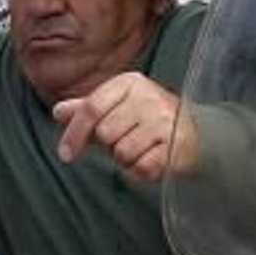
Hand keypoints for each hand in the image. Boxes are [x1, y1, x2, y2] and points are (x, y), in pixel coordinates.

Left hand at [50, 71, 198, 182]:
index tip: (66, 154)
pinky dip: (141, 171)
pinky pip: (141, 168)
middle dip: (110, 145)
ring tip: (142, 148)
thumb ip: (87, 109)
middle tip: (127, 140)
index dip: (75, 133)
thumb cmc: (149, 118)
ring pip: (122, 153)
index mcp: (130, 83)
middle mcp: (148, 97)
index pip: (92, 108)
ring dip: (127, 159)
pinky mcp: (177, 145)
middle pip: (106, 133)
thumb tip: (58, 112)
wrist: (197, 131)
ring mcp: (164, 120)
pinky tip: (152, 160)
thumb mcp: (118, 106)